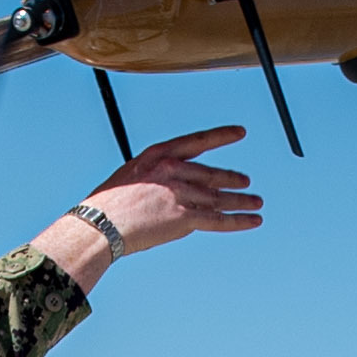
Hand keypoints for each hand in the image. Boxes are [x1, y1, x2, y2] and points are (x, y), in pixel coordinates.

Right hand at [39, 126, 262, 288]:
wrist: (101, 224)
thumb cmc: (107, 205)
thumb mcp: (130, 177)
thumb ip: (155, 178)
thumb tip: (170, 187)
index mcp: (158, 156)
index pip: (197, 141)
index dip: (221, 136)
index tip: (239, 132)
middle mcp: (173, 170)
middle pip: (212, 173)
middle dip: (232, 179)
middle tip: (246, 182)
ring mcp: (180, 192)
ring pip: (219, 197)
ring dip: (241, 200)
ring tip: (256, 202)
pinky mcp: (184, 216)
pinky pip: (218, 219)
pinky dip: (239, 220)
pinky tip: (253, 220)